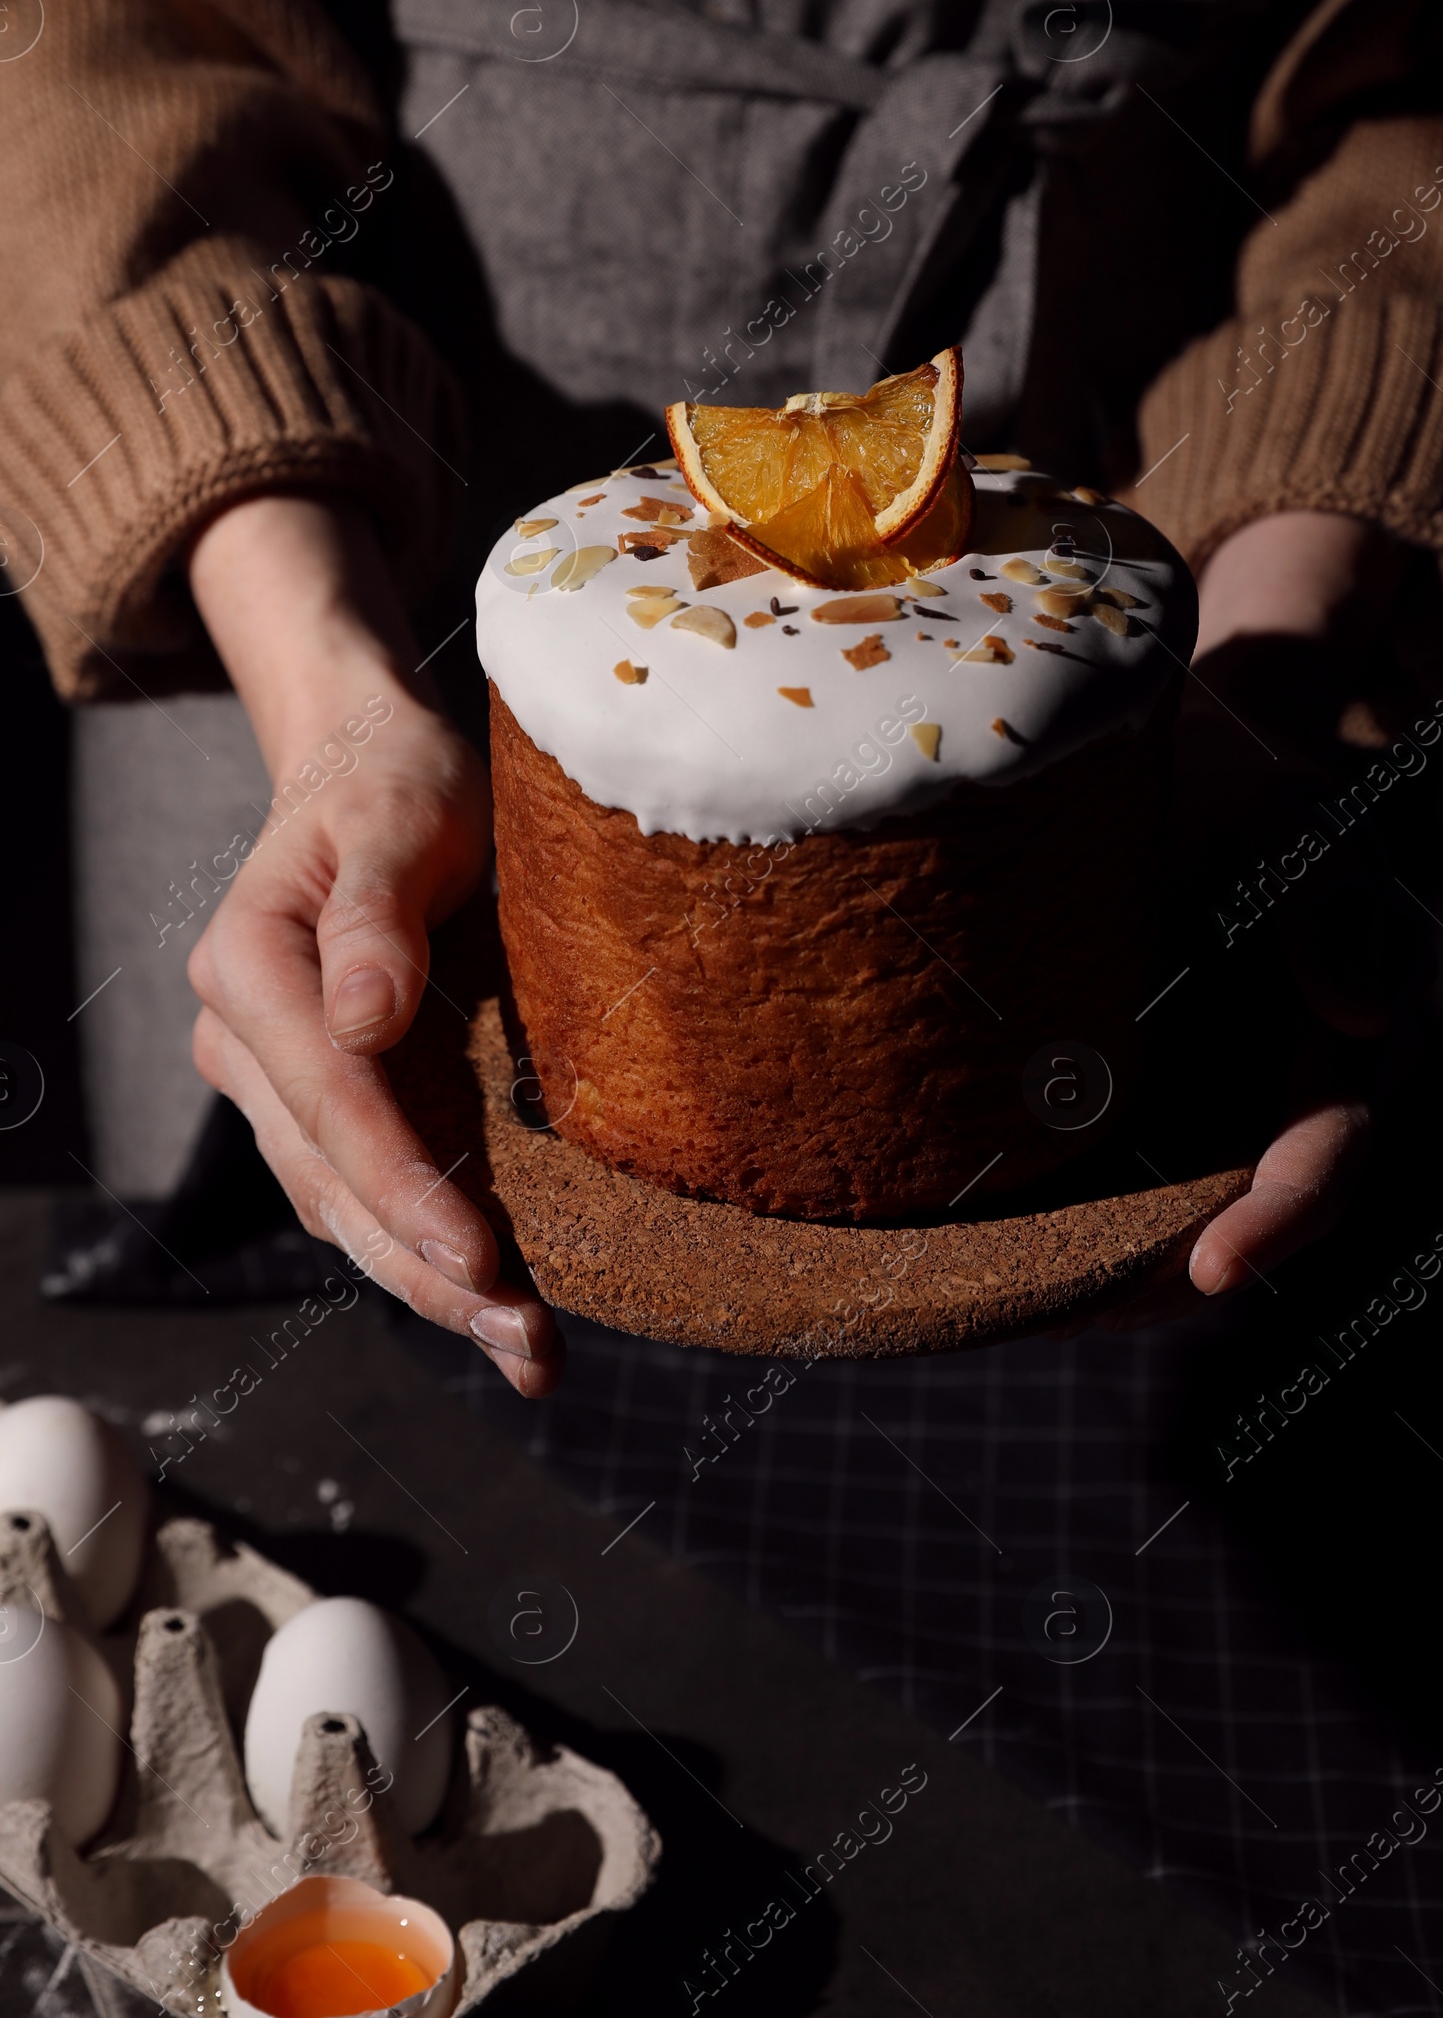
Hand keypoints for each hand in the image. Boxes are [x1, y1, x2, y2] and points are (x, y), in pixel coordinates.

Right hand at [185, 494, 563, 1395]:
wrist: (367, 763)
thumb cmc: (396, 779)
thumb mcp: (401, 816)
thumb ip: (379, 910)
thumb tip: (364, 1017)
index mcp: (251, 965)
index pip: (332, 1101)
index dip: (404, 1186)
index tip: (479, 1257)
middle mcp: (244, 1035)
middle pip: (332, 1180)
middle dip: (425, 1271)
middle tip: (524, 1341)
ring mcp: (274, 1077)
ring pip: (342, 1205)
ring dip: (428, 1284)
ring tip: (528, 1351)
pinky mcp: (318, 1098)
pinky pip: (361, 1189)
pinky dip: (422, 1248)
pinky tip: (494, 1301)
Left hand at [1093, 509, 1424, 1331]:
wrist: (1202, 749)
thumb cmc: (1250, 779)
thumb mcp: (1290, 820)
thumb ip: (1326, 907)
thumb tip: (1359, 1012)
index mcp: (1353, 1036)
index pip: (1327, 1157)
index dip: (1273, 1222)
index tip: (1210, 1270)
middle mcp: (1306, 1085)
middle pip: (1257, 1215)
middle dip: (1169, 1275)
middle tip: (1071, 1315)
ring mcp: (1242, 1093)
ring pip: (1194, 1204)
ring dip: (1121, 1259)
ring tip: (1021, 1297)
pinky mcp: (1179, 1085)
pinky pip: (1143, 1166)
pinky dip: (1089, 1206)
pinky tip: (1009, 1233)